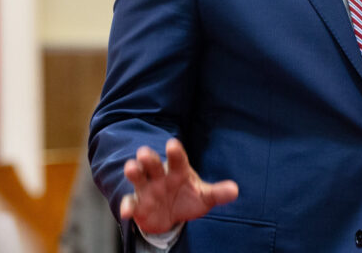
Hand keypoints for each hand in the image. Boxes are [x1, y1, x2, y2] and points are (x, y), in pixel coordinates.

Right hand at [120, 138, 238, 233]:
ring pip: (138, 177)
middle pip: (153, 164)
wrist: (171, 215)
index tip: (172, 144)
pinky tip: (127, 211)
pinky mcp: (138, 204)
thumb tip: (235, 191)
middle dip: (148, 158)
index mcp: (178, 170)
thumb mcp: (205, 197)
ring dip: (134, 172)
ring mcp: (147, 189)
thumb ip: (218, 193)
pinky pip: (130, 203)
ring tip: (131, 168)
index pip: (178, 159)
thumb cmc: (188, 198)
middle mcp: (160, 176)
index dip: (175, 152)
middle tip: (144, 152)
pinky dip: (127, 206)